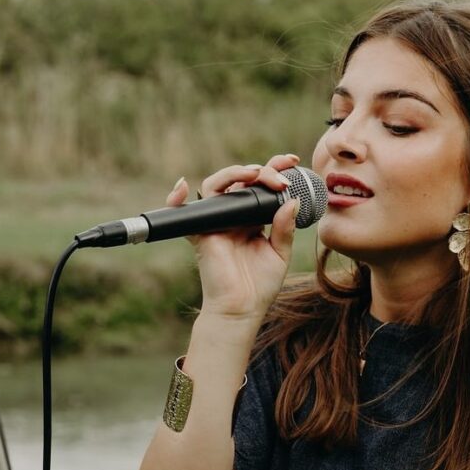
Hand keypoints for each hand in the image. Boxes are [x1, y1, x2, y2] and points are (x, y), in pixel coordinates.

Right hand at [165, 153, 301, 321]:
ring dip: (235, 174)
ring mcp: (216, 222)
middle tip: (281, 174)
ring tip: (255, 174)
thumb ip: (284, 228)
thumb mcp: (279, 254)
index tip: (293, 161)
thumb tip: (292, 200)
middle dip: (263, 170)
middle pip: (242, 181)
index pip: (262, 187)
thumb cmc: (260, 285)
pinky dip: (176, 198)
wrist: (242, 308)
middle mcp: (234, 216)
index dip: (275, 170)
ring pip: (217, 186)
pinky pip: (182, 212)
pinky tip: (182, 186)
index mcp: (253, 219)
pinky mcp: (200, 233)